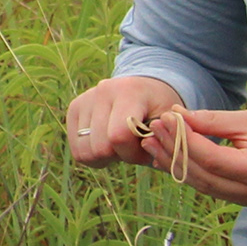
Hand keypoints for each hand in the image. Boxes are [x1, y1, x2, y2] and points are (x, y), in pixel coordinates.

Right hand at [63, 75, 184, 169]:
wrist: (147, 87)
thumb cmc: (162, 108)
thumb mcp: (172, 121)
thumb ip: (165, 139)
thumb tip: (152, 158)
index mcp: (129, 91)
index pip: (118, 136)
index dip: (133, 154)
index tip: (147, 150)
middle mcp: (102, 91)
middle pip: (100, 147)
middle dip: (120, 156)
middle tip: (134, 148)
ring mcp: (85, 99)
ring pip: (84, 151)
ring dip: (105, 158)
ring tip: (120, 146)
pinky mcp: (74, 108)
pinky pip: (76, 149)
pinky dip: (93, 155)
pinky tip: (108, 144)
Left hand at [155, 96, 246, 206]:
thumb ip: (212, 120)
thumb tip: (176, 116)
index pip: (212, 159)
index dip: (185, 140)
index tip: (166, 119)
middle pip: (204, 176)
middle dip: (175, 152)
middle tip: (154, 128)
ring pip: (204, 186)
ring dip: (177, 164)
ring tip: (155, 141)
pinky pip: (213, 188)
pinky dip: (192, 171)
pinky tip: (172, 155)